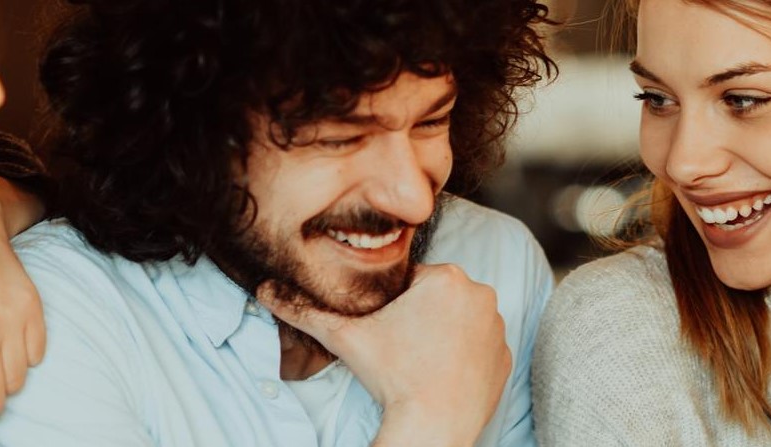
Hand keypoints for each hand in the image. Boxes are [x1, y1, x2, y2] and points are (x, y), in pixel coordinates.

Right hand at [260, 264, 509, 446]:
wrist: (432, 425)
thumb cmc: (392, 377)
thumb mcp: (345, 337)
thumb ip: (304, 310)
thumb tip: (264, 289)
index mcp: (445, 277)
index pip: (410, 283)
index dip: (391, 307)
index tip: (385, 331)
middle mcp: (481, 294)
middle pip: (436, 299)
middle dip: (417, 319)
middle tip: (400, 349)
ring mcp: (498, 326)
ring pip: (459, 321)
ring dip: (441, 335)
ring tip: (419, 362)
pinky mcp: (506, 355)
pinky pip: (479, 347)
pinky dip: (462, 357)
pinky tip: (441, 373)